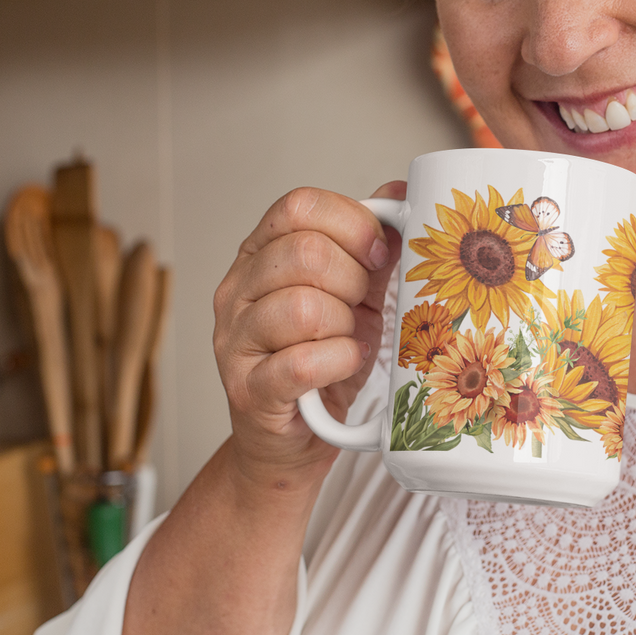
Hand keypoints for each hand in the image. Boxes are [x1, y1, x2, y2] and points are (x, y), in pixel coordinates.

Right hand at [211, 182, 404, 479]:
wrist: (292, 442)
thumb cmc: (323, 363)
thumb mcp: (355, 296)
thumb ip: (371, 247)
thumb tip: (401, 193)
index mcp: (259, 254)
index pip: (299, 206)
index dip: (352, 223)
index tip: (379, 252)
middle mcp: (237, 291)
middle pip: (304, 253)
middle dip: (354, 279)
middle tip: (363, 306)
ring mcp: (234, 341)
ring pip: (303, 307)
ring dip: (346, 324)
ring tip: (351, 338)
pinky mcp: (248, 390)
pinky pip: (302, 362)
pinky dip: (339, 360)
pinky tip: (346, 362)